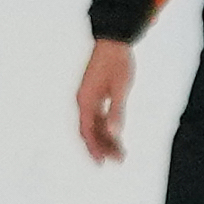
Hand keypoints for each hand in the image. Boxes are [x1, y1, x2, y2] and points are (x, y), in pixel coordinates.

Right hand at [73, 37, 136, 162]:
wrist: (114, 40)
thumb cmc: (118, 62)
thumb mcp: (120, 89)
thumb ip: (116, 112)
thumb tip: (113, 134)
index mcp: (86, 101)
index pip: (87, 131)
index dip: (94, 148)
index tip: (102, 162)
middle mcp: (83, 101)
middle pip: (89, 131)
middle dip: (102, 146)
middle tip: (117, 159)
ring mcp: (87, 97)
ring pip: (94, 124)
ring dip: (105, 138)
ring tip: (120, 150)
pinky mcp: (94, 93)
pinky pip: (97, 116)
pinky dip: (105, 127)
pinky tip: (115, 133)